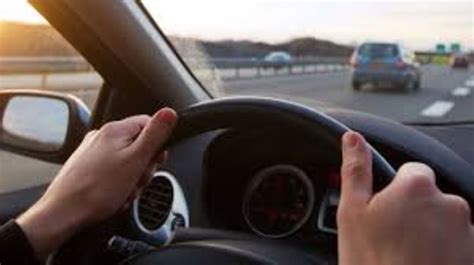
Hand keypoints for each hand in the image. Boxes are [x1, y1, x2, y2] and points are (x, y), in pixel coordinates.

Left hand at [17, 108, 176, 256]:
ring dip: (132, 180)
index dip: (157, 145)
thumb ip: (155, 135)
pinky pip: (113, 172)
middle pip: (139, 145)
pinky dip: (118, 185)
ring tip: (123, 192)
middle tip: (136, 181)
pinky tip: (114, 196)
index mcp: (115, 130)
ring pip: (127, 162)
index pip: (149, 125)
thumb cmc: (97, 190)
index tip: (154, 161)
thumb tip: (169, 112)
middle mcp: (102, 136)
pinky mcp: (87, 167)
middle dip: (143, 167)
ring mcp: (93, 152)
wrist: (63, 213)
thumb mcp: (136, 160)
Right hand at [337, 132, 473, 264]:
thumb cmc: (373, 263)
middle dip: (412, 212)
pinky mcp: (472, 254)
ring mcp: (467, 232)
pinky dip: (442, 252)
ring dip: (428, 233)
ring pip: (443, 222)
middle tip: (391, 239)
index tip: (384, 213)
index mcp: (417, 187)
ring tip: (407, 257)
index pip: (410, 171)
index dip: (393, 191)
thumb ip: (355, 170)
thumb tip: (352, 139)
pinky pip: (456, 244)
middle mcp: (450, 204)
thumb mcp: (352, 213)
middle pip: (428, 197)